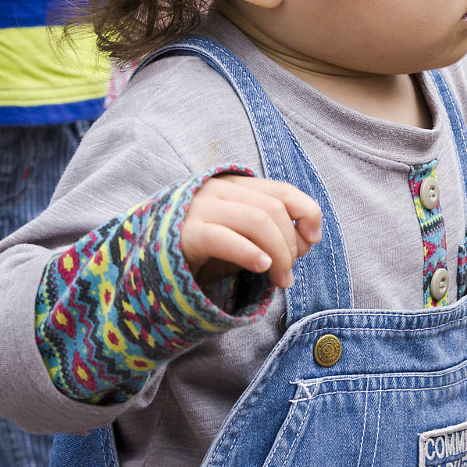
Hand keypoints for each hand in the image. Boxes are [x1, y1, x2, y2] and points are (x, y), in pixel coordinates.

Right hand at [182, 175, 322, 293]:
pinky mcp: (186, 233)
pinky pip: (225, 238)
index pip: (283, 191)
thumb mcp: (244, 238)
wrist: (152, 263)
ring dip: (278, 254)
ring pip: (256, 221)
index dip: (307, 212)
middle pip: (273, 210)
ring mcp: (200, 209)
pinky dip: (249, 252)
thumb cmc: (206, 251)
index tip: (314, 239)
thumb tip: (308, 241)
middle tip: (289, 276)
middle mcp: (218, 190)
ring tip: (280, 280)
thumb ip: (275, 234)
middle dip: (291, 245)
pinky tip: (261, 267)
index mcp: (236, 186)